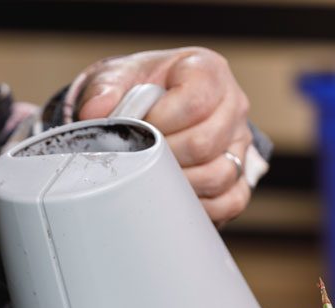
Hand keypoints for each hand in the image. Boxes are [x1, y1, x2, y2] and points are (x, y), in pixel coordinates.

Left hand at [73, 47, 252, 223]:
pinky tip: (172, 200)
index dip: (160, 122)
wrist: (150, 107)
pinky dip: (199, 208)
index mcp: (207, 71)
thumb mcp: (118, 79)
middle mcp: (232, 105)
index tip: (137, 128)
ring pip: (219, 175)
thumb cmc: (138, 91)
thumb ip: (104, 89)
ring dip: (178, 185)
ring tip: (151, 178)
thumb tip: (96, 112)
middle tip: (139, 159)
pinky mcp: (239, 175)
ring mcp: (239, 142)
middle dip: (162, 158)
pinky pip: (230, 201)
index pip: (195, 102)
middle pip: (204, 143)